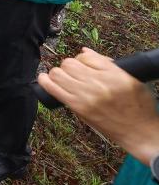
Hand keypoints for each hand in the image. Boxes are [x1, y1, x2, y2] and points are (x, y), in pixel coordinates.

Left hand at [37, 48, 158, 166]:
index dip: (83, 59)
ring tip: (63, 78)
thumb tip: (84, 52)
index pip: (87, 56)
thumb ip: (108, 64)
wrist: (139, 132)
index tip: (84, 65)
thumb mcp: (132, 80)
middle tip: (75, 73)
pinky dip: (45, 81)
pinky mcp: (78, 107)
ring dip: (58, 73)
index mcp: (115, 74)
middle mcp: (99, 83)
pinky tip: (44, 78)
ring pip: (58, 72)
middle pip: (70, 63)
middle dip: (70, 65)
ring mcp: (86, 96)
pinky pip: (53, 88)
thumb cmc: (138, 106)